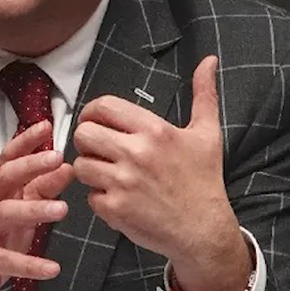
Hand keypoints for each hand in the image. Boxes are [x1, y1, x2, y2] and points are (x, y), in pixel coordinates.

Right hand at [0, 121, 74, 290]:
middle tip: (58, 159)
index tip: (46, 128)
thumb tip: (66, 168)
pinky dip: (30, 264)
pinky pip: (5, 261)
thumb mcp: (18, 214)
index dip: (25, 142)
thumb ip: (40, 191)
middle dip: (30, 165)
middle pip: (4, 178)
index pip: (7, 159)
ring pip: (4, 214)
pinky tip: (52, 268)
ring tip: (62, 209)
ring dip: (34, 209)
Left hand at [72, 55, 250, 290]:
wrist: (204, 231)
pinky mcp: (115, 209)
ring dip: (90, 170)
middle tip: (100, 150)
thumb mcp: (207, 134)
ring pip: (81, 165)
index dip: (91, 112)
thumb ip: (203, 94)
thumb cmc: (204, 180)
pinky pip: (89, 197)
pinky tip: (118, 199)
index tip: (95, 122)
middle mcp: (136, 153)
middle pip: (83, 133)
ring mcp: (123, 182)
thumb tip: (208, 60)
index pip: (103, 106)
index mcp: (154, 130)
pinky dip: (99, 199)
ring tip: (109, 175)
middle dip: (87, 141)